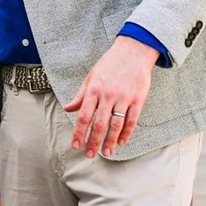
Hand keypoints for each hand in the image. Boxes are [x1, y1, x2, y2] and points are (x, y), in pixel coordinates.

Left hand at [64, 36, 157, 157]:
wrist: (134, 51)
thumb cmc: (110, 64)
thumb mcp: (91, 77)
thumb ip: (80, 95)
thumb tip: (68, 109)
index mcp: (93, 90)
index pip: (83, 116)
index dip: (79, 133)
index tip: (76, 145)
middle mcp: (107, 95)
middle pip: (98, 124)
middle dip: (93, 142)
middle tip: (90, 155)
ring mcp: (124, 98)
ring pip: (115, 125)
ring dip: (110, 141)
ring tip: (106, 153)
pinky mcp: (138, 99)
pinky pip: (132, 120)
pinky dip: (126, 133)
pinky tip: (121, 142)